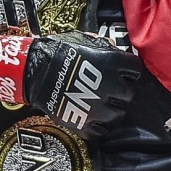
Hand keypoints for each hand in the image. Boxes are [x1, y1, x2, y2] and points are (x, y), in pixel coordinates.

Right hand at [0, 31, 140, 139]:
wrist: (34, 70)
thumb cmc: (58, 50)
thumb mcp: (85, 40)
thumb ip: (105, 47)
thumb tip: (116, 50)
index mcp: (113, 62)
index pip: (135, 69)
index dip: (129, 70)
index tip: (124, 71)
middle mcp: (111, 86)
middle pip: (128, 93)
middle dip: (121, 90)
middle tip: (111, 88)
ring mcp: (99, 107)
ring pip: (118, 114)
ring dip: (112, 109)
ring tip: (101, 103)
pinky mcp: (85, 123)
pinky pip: (101, 131)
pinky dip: (99, 126)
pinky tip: (93, 117)